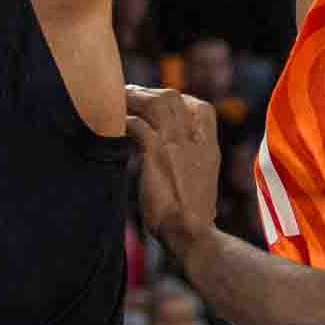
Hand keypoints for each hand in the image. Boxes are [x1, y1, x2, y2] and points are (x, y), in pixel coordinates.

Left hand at [125, 86, 222, 252]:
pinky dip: (124, 120)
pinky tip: (114, 124)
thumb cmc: (192, 212)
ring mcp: (178, 144)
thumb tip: (171, 150)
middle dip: (146, 92)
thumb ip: (190, 157)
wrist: (192, 232)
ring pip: (156, 104)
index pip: (197, 105)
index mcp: (209, 143)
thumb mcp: (200, 177)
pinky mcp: (159, 155)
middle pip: (172, 97)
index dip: (172, 99)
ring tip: (116, 103)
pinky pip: (138, 125)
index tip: (151, 102)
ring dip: (133, 100)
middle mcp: (196, 138)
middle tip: (126, 97)